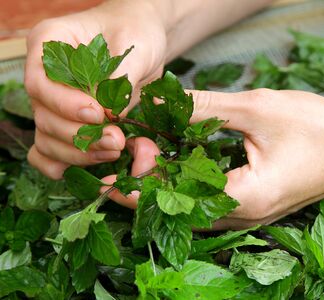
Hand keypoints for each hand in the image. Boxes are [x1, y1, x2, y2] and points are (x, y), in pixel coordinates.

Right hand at [26, 0, 168, 178]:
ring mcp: (54, 102)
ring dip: (79, 152)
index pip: (41, 81)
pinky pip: (50, 151)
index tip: (98, 114)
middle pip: (43, 115)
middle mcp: (44, 75)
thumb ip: (119, 77)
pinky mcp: (69, 122)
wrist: (142, 40)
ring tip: (115, 150)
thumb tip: (109, 115)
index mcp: (50, 43)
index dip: (65, 104)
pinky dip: (65, 163)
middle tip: (116, 139)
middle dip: (80, 134)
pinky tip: (90, 164)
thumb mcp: (134, 44)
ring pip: (47, 138)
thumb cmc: (136, 32)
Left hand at [104, 88, 323, 228]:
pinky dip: (190, 183)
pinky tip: (179, 160)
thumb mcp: (256, 108)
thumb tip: (160, 101)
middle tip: (131, 150)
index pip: (175, 200)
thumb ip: (204, 108)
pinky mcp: (256, 205)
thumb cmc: (318, 128)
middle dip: (148, 182)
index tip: (127, 150)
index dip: (142, 179)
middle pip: (180, 209)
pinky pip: (212, 202)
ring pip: (194, 208)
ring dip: (168, 183)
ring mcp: (251, 215)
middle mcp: (244, 217)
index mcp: (245, 200)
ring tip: (146, 155)